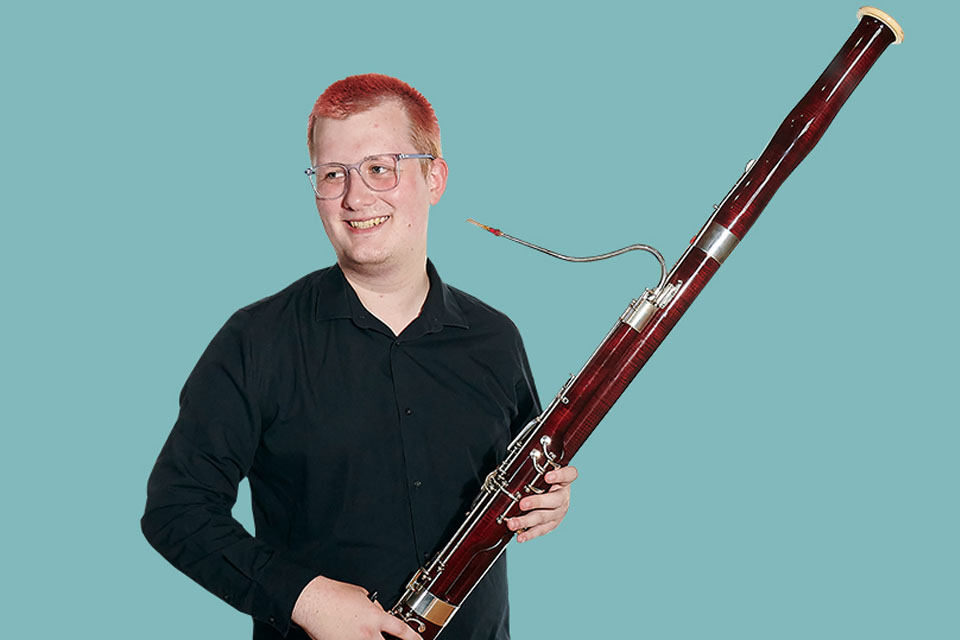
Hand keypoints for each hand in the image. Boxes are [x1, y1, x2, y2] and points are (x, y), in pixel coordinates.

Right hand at [291, 576, 422, 639]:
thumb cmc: (334, 594)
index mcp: (375, 617)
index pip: (402, 631)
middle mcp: (367, 633)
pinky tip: (354, 636)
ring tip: (369, 635)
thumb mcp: (362, 595)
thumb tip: (381, 613)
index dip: (414, 638)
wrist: (313, 600)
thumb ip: (375, 607)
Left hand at [507, 465, 577, 542]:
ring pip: (545, 517)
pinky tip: (520, 536)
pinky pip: (542, 530)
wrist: (551, 494)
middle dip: (537, 502)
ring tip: (512, 523)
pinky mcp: (553, 524)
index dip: (561, 475)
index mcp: (564, 480)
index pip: (570, 475)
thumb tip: (512, 465)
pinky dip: (530, 534)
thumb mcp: (540, 471)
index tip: (548, 475)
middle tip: (523, 504)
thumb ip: (533, 468)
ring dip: (527, 521)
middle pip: (555, 500)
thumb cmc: (542, 480)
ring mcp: (559, 512)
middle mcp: (564, 496)